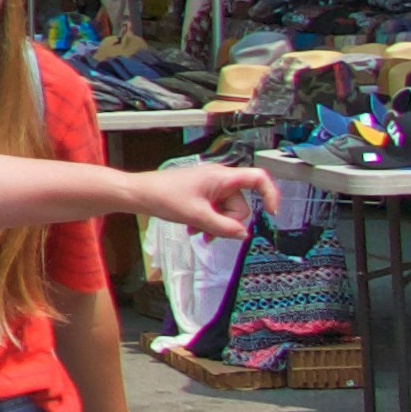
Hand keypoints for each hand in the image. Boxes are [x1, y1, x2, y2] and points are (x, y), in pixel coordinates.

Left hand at [126, 162, 265, 237]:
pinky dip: (208, 221)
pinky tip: (193, 229)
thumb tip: (243, 235)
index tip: (271, 214)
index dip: (271, 194)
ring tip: (197, 233)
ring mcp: (210, 186)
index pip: (258, 178)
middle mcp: (219, 179)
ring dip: (216, 225)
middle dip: (228, 222)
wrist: (139, 194)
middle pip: (240, 204)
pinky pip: (215, 210)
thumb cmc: (164, 197)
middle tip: (208, 233)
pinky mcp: (202, 194)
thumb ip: (223, 227)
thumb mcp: (197, 216)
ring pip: (226, 211)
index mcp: (222, 177)